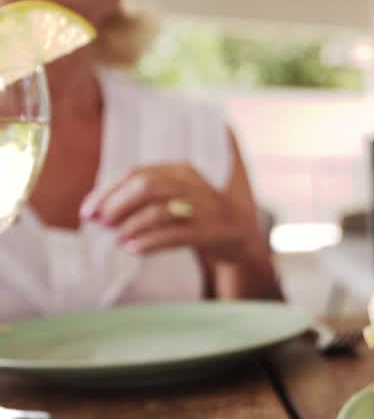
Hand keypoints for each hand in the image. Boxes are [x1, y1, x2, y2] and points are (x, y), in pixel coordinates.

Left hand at [80, 163, 248, 262]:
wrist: (240, 235)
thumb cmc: (196, 216)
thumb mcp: (174, 196)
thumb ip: (142, 199)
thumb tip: (98, 212)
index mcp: (180, 170)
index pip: (136, 174)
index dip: (107, 192)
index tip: (88, 212)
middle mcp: (194, 184)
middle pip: (147, 187)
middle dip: (118, 205)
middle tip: (102, 224)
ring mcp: (205, 208)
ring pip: (159, 210)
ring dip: (132, 225)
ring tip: (118, 240)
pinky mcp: (212, 232)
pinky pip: (175, 235)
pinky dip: (150, 242)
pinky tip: (134, 249)